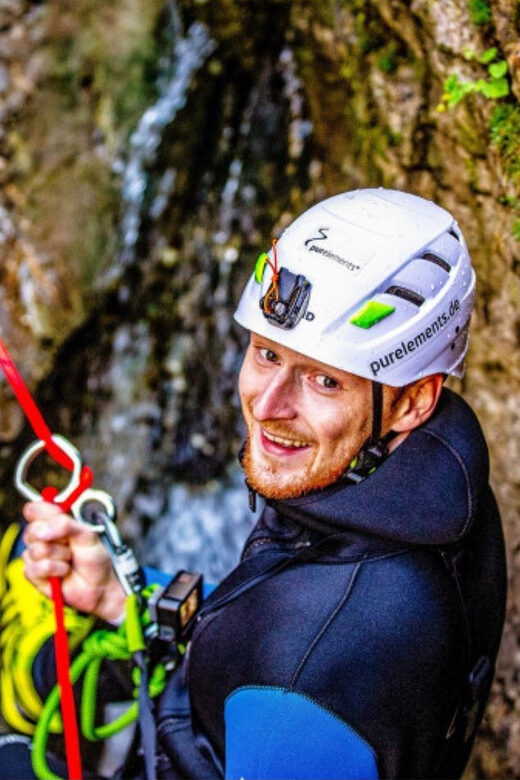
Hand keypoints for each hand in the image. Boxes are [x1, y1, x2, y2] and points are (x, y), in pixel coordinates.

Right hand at [22, 501, 126, 622]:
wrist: (100, 584)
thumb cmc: (94, 557)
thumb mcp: (86, 535)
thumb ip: (66, 525)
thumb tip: (42, 530)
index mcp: (52, 522)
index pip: (34, 509)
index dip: (42, 513)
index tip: (58, 519)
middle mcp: (40, 537)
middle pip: (32, 530)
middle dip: (57, 539)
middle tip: (71, 544)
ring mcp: (35, 556)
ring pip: (36, 550)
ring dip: (60, 556)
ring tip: (70, 560)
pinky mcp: (33, 575)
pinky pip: (36, 568)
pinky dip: (56, 570)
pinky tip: (65, 572)